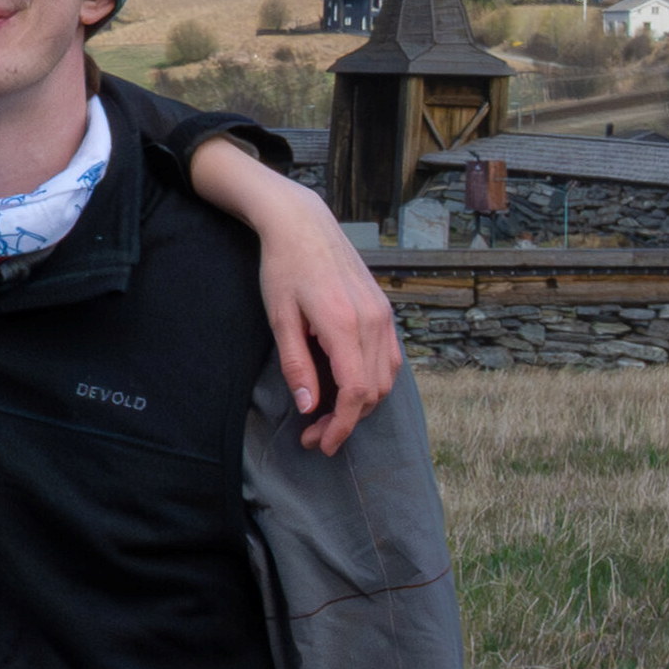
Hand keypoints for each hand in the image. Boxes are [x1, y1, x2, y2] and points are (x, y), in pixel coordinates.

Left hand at [199, 144, 401, 452]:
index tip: (321, 444)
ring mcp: (383, 314)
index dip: (341, 426)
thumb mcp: (279, 319)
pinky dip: (372, 381)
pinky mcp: (384, 310)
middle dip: (347, 421)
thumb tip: (309, 407)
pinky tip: (346, 388)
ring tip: (328, 416)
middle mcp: (372, 321)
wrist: (303, 224)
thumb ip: (296, 364)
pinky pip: (389, 358)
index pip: (355, 392)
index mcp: (344, 324)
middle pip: (374, 390)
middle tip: (314, 434)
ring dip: (362, 404)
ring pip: (386, 377)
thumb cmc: (283, 268)